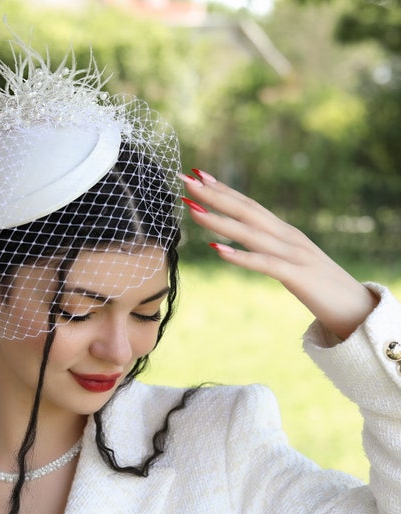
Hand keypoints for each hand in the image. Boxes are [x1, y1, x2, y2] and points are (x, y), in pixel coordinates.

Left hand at [179, 171, 378, 339]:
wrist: (356, 308)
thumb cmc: (320, 286)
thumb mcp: (290, 260)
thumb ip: (269, 248)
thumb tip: (241, 242)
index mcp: (284, 232)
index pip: (250, 205)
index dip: (224, 189)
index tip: (199, 175)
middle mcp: (288, 236)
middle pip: (246, 210)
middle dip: (215, 194)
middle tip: (186, 180)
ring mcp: (294, 254)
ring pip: (250, 233)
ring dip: (219, 220)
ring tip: (193, 210)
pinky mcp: (298, 276)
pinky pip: (265, 264)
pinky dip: (241, 256)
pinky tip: (218, 250)